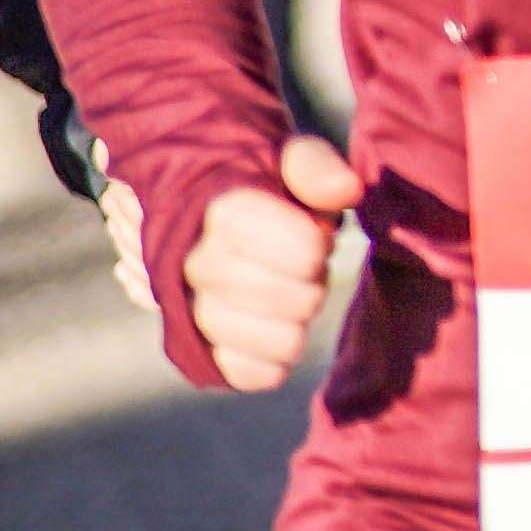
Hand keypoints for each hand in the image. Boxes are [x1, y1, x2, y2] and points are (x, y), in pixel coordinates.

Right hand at [177, 133, 360, 393]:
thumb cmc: (266, 187)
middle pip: (274, 295)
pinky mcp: (193, 348)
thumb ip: (315, 168)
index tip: (317, 239)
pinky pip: (237, 372)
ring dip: (290, 324)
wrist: (204, 218)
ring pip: (252, 337)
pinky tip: (281, 336)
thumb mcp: (290, 158)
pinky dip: (270, 363)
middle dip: (307, 285)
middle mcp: (191, 262)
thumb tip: (346, 191)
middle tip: (308, 271)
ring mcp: (185, 309)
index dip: (314, 248)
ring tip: (292, 300)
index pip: (292, 247)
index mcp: (221, 211)